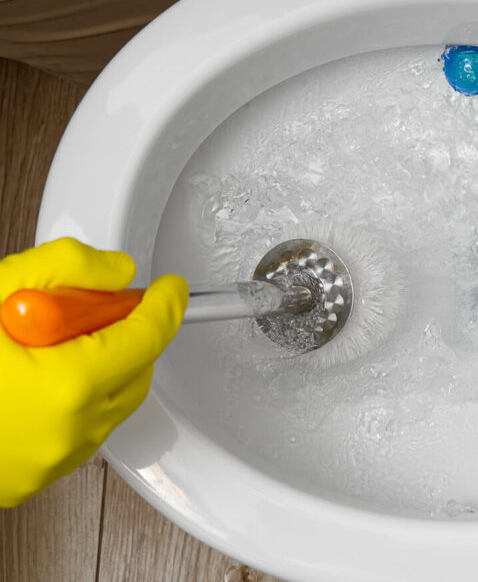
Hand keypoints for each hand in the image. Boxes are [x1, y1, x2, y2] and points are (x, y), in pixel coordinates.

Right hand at [0, 238, 186, 506]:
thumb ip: (67, 268)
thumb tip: (118, 274)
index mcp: (67, 385)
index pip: (147, 335)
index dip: (164, 303)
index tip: (170, 287)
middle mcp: (70, 431)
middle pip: (137, 369)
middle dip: (128, 333)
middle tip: (92, 308)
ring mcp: (55, 461)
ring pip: (114, 402)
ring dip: (105, 366)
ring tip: (51, 342)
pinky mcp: (36, 479)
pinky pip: (85, 430)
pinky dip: (80, 399)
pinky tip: (38, 378)